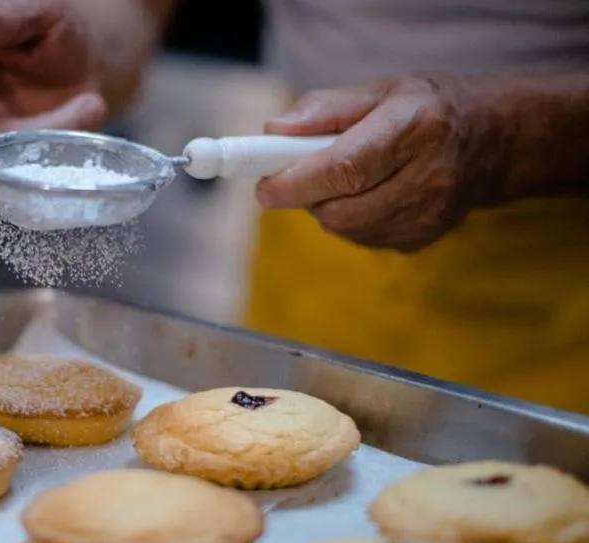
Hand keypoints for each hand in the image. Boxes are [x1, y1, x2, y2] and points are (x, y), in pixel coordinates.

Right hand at [0, 0, 107, 164]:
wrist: (95, 61)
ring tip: (89, 106)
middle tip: (52, 123)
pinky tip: (86, 116)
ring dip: (40, 138)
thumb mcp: (41, 11)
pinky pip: (24, 162)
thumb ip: (6, 18)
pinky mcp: (13, 153)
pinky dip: (54, 147)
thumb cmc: (60, 28)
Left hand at [256, 75, 503, 251]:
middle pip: (341, 207)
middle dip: (307, 195)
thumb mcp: (379, 90)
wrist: (490, 141)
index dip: (297, 182)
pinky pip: (361, 238)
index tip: (264, 187)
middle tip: (301, 174)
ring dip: (328, 207)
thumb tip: (273, 133)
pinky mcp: (422, 238)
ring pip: (346, 228)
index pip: (345, 168)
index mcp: (415, 127)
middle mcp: (428, 175)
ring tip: (344, 179)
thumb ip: (323, 109)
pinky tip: (367, 195)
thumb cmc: (423, 109)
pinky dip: (349, 221)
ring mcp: (428, 214)